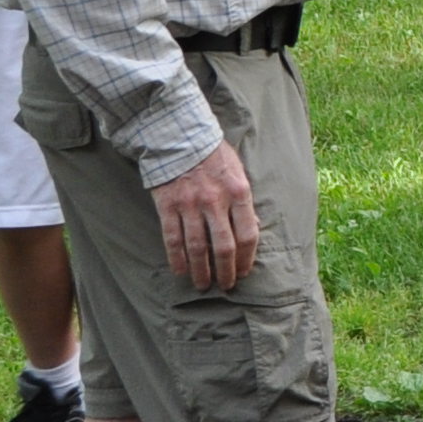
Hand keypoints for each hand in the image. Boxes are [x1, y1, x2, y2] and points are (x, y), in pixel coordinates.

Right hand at [150, 142, 259, 291]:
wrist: (179, 136)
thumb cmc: (213, 154)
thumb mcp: (239, 171)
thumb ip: (245, 200)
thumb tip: (254, 226)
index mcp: (238, 192)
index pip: (248, 234)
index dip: (247, 258)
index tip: (244, 271)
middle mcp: (215, 201)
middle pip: (224, 247)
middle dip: (226, 271)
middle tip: (226, 285)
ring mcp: (190, 205)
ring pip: (196, 248)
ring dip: (201, 271)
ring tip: (204, 285)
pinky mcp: (168, 206)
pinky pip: (172, 239)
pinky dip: (177, 258)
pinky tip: (181, 271)